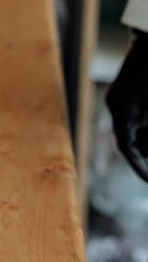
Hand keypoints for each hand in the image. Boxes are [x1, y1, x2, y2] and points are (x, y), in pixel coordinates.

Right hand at [105, 31, 147, 182]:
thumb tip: (143, 147)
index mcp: (122, 107)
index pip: (127, 146)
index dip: (140, 167)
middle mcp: (117, 104)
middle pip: (129, 141)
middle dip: (144, 158)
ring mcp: (122, 98)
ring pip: (133, 131)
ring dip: (144, 146)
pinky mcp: (129, 94)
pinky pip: (135, 120)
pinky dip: (144, 132)